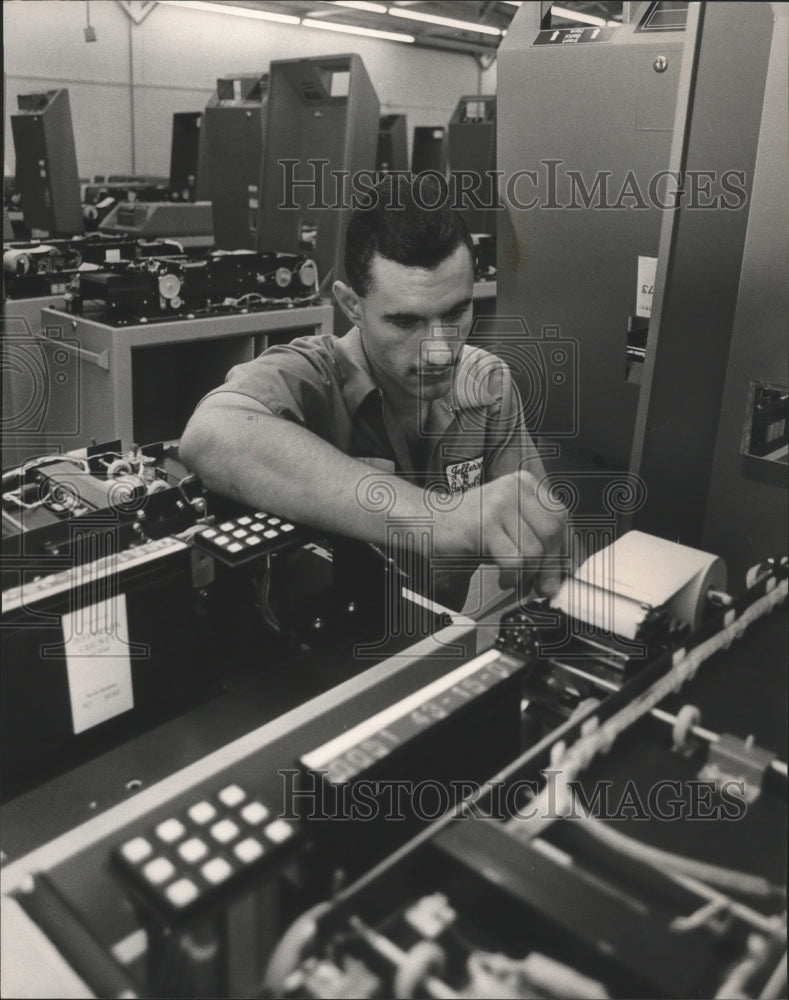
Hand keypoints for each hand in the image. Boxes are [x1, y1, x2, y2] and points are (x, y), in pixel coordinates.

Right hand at [435, 470, 567, 596]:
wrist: (425, 522)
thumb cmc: (466, 529)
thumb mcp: (508, 531)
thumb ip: (535, 544)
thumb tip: (559, 576)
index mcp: (525, 484)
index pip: (561, 518)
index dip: (565, 550)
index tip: (561, 574)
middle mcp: (515, 488)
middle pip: (553, 531)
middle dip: (551, 566)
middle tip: (541, 586)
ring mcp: (500, 503)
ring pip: (535, 548)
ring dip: (528, 574)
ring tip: (514, 581)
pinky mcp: (485, 523)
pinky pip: (515, 559)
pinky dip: (513, 576)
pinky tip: (503, 578)